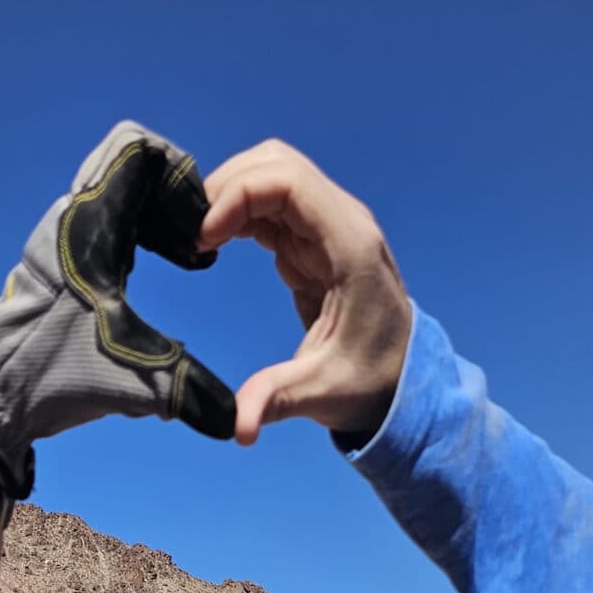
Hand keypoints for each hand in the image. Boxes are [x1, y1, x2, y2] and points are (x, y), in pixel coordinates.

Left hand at [0, 121, 236, 495]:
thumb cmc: (55, 375)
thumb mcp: (131, 380)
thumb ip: (189, 391)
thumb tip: (235, 420)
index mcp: (88, 228)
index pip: (135, 150)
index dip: (179, 171)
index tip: (204, 219)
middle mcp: (72, 216)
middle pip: (132, 160)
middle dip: (176, 191)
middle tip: (200, 236)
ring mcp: (63, 229)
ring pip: (121, 183)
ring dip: (161, 207)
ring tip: (187, 252)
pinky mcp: (63, 247)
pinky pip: (112, 206)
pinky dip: (145, 220)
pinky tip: (166, 260)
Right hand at [199, 139, 411, 445]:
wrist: (403, 381)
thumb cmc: (370, 381)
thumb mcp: (323, 393)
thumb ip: (275, 399)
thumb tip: (237, 428)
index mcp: (350, 245)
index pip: (288, 182)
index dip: (237, 196)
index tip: (202, 238)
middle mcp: (341, 222)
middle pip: (276, 164)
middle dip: (226, 187)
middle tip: (189, 232)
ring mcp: (327, 226)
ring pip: (271, 175)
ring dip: (229, 194)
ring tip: (197, 237)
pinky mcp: (312, 240)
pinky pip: (270, 203)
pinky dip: (237, 211)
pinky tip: (213, 242)